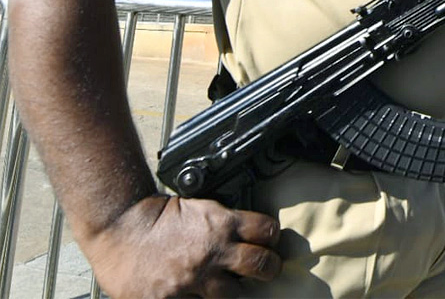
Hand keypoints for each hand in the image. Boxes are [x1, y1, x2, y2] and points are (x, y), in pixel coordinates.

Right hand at [86, 194, 280, 297]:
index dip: (271, 237)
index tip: (270, 242)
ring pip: (234, 294)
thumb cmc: (157, 216)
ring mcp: (193, 279)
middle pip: (262, 265)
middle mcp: (213, 252)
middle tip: (268, 269)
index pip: (267, 231)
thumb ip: (224, 222)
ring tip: (226, 285)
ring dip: (233, 290)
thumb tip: (247, 235)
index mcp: (221, 224)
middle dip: (269, 268)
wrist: (120, 227)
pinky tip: (198, 294)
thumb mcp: (198, 208)